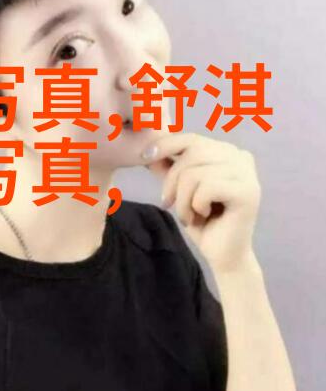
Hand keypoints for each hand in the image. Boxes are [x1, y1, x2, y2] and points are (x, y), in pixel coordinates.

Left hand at [143, 132, 261, 272]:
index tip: (144, 157)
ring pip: (195, 173)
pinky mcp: (248, 192)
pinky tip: (203, 216)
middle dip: (172, 180)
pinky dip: (195, 205)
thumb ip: (168, 165)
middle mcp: (240, 157)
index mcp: (226, 152)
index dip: (165, 145)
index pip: (191, 138)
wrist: (222, 254)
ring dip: (182, 199)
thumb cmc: (202, 219)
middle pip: (192, 153)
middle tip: (168, 202)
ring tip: (188, 214)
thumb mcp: (179, 187)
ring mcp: (247, 174)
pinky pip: (205, 188)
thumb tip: (147, 146)